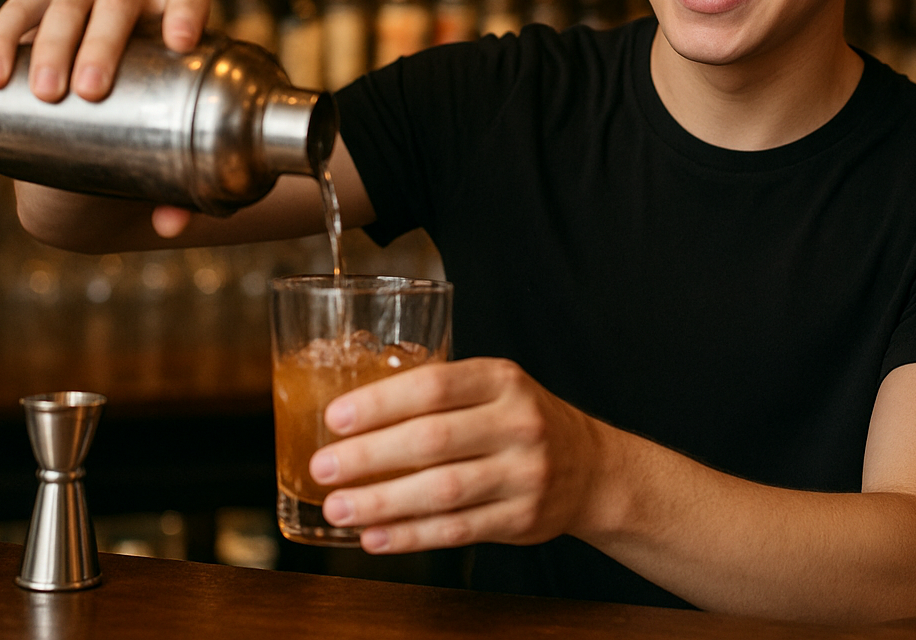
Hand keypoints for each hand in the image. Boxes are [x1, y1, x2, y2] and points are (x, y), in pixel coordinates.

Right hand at [0, 0, 211, 237]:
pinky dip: (4, 38)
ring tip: (46, 93)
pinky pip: (19, 9)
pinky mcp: (38, 4)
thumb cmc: (147, 141)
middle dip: (104, 42)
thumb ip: (181, 192)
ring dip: (55, 41)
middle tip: (90, 91)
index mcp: (176, 16)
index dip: (186, 9)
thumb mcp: (169, 162)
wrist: (93, 137)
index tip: (179, 42)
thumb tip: (172, 224)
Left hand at [308, 358, 608, 553]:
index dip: (380, 402)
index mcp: (502, 380)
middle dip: (369, 456)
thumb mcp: (493, 388)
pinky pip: (457, 530)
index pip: (434, 386)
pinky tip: (376, 536)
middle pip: (432, 440)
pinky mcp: (522, 518)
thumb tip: (353, 418)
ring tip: (338, 507)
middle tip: (324, 466)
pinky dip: (411, 536)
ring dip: (382, 503)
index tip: (335, 418)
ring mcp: (524, 473)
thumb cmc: (521, 421)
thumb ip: (440, 395)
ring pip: (442, 492)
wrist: (591, 468)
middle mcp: (517, 423)